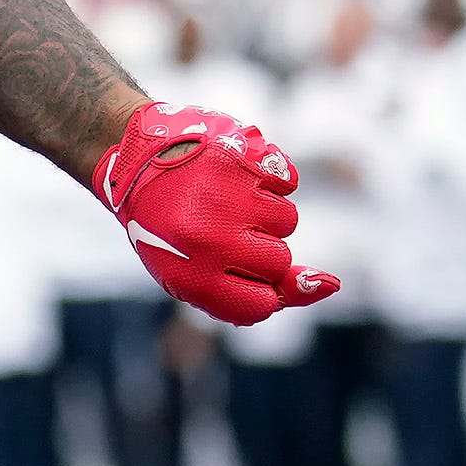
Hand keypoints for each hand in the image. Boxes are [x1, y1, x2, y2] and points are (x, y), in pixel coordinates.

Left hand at [89, 100, 338, 328]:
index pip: (261, 306)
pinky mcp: (240, 159)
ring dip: (266, 212)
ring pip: (288, 221)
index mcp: (193, 279)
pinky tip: (238, 176)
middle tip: (226, 230)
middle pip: (279, 263)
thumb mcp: (201, 271)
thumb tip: (332, 285)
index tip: (239, 270)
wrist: (134, 160)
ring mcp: (227, 199)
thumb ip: (265, 287)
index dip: (257, 288)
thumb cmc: (172, 229)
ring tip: (225, 201)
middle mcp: (211, 242)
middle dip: (262, 249)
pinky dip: (271, 178)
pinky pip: (288, 180)